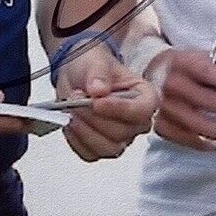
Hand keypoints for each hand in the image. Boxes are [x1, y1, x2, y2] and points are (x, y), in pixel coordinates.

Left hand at [55, 43, 159, 160]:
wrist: (76, 75)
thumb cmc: (92, 66)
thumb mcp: (95, 61)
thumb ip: (99, 73)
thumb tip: (98, 89)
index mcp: (144, 96)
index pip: (143, 111)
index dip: (121, 110)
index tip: (98, 102)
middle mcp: (135, 120)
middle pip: (122, 133)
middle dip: (94, 117)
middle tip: (76, 98)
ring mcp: (120, 137)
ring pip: (108, 148)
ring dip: (84, 131)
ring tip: (71, 110)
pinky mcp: (101, 146)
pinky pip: (90, 154)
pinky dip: (76, 140)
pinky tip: (70, 123)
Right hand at [147, 47, 215, 149]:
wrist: (148, 71)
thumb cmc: (185, 63)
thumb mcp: (205, 54)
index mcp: (185, 62)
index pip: (209, 73)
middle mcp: (173, 85)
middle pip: (208, 102)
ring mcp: (166, 108)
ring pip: (200, 125)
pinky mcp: (162, 125)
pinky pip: (188, 140)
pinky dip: (210, 145)